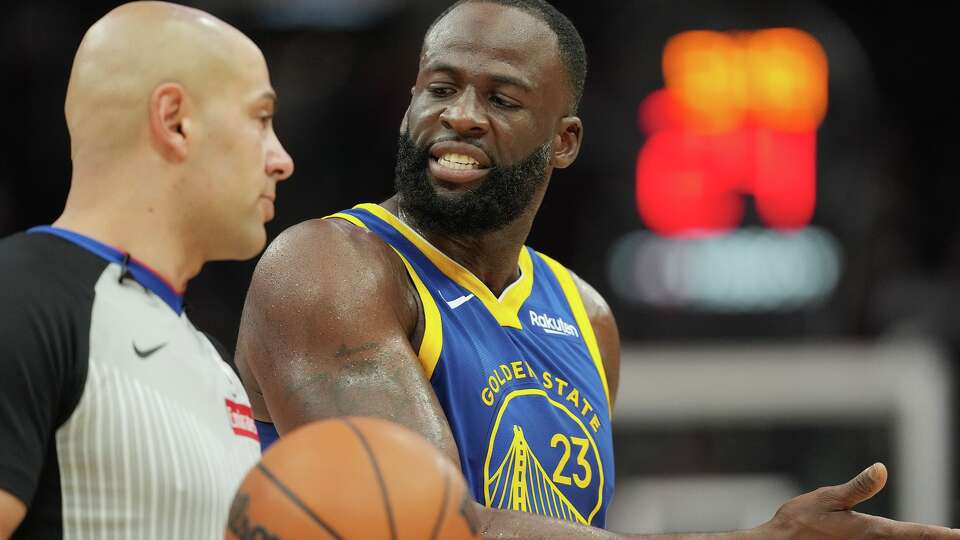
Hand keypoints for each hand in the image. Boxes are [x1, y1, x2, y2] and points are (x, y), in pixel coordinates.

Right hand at [758, 463, 959, 538]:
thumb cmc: (800, 522)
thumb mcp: (827, 498)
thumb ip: (857, 487)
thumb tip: (881, 469)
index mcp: (872, 531)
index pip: (917, 533)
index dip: (944, 535)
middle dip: (936, 539)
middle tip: (958, 536)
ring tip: (938, 536)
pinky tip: (905, 538)